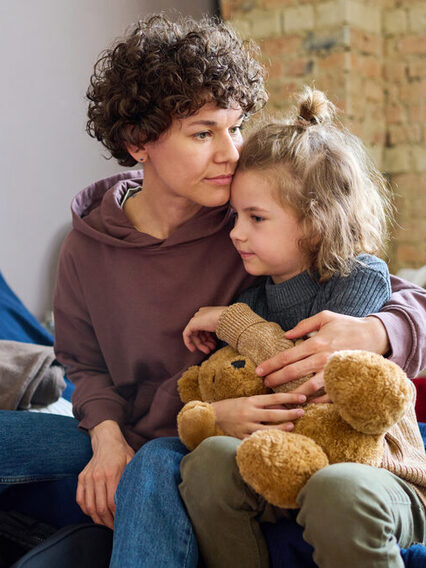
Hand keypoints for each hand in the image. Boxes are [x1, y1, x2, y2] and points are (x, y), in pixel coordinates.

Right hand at [76, 420, 134, 528]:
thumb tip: (139, 497)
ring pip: (89, 506)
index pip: (112, 502)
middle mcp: (97, 476)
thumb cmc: (122, 452)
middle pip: (100, 507)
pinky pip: (80, 499)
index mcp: (112, 473)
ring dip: (97, 519)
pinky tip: (94, 515)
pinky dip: (86, 510)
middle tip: (114, 529)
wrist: (106, 440)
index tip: (122, 523)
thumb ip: (133, 478)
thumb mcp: (132, 461)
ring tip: (105, 525)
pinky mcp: (81, 478)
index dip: (116, 516)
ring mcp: (87, 477)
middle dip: (107, 522)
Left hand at [183, 306, 226, 353]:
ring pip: (195, 334)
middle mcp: (202, 314)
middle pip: (201, 332)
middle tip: (211, 349)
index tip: (215, 345)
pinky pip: (187, 334)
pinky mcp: (192, 323)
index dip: (209, 338)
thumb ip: (218, 330)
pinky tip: (193, 349)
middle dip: (206, 342)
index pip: (206, 328)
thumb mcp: (224, 326)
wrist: (228, 319)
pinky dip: (188, 342)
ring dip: (201, 344)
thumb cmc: (230, 322)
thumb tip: (218, 338)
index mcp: (209, 313)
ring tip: (208, 351)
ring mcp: (196, 318)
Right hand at [211, 392, 306, 438]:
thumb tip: (284, 406)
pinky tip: (276, 441)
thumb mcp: (248, 400)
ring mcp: (245, 425)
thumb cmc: (233, 406)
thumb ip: (264, 403)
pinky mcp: (241, 436)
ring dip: (281, 427)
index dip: (289, 398)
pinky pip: (256, 440)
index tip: (303, 398)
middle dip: (289, 413)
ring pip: (266, 428)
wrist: (213, 414)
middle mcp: (249, 412)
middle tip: (302, 412)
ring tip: (292, 425)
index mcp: (251, 401)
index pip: (274, 398)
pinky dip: (266, 440)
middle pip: (273, 414)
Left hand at [256, 311, 388, 390]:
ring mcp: (334, 371)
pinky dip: (316, 402)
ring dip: (292, 394)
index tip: (259, 371)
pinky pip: (329, 395)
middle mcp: (323, 358)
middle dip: (276, 379)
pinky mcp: (344, 380)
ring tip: (280, 399)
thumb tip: (286, 334)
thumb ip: (304, 325)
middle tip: (263, 384)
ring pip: (309, 387)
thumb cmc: (348, 325)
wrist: (375, 335)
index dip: (271, 364)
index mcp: (316, 343)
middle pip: (293, 372)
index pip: (288, 356)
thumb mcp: (325, 317)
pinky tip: (305, 404)